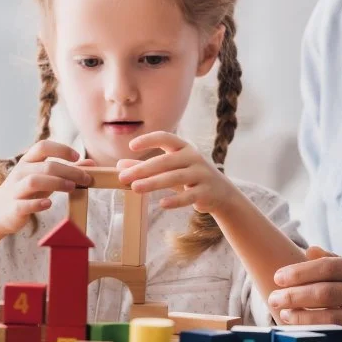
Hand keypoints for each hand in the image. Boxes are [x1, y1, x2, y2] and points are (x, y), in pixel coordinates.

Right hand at [0, 141, 92, 235]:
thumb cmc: (27, 191)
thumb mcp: (45, 177)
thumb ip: (67, 169)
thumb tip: (91, 163)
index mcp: (28, 161)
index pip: (43, 146)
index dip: (61, 149)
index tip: (77, 156)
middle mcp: (20, 172)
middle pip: (46, 166)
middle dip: (69, 171)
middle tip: (86, 178)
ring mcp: (15, 190)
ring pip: (34, 181)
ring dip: (56, 183)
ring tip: (72, 188)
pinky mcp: (13, 208)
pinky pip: (24, 204)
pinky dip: (37, 204)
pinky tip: (49, 204)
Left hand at [116, 131, 235, 213]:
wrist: (221, 193)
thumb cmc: (190, 177)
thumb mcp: (170, 170)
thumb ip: (147, 167)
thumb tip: (120, 166)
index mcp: (184, 148)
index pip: (166, 137)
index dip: (149, 140)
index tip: (131, 146)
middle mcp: (194, 158)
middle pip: (166, 161)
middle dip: (143, 168)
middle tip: (123, 177)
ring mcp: (201, 174)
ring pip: (175, 177)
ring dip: (154, 182)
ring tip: (135, 188)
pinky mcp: (206, 192)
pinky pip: (189, 196)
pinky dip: (175, 200)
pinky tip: (161, 204)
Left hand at [268, 256, 341, 341]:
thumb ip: (338, 261)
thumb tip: (307, 250)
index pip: (328, 268)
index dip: (300, 272)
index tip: (278, 277)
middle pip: (326, 292)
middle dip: (295, 295)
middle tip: (273, 297)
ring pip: (332, 318)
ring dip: (303, 317)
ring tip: (283, 315)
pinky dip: (320, 335)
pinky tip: (303, 333)